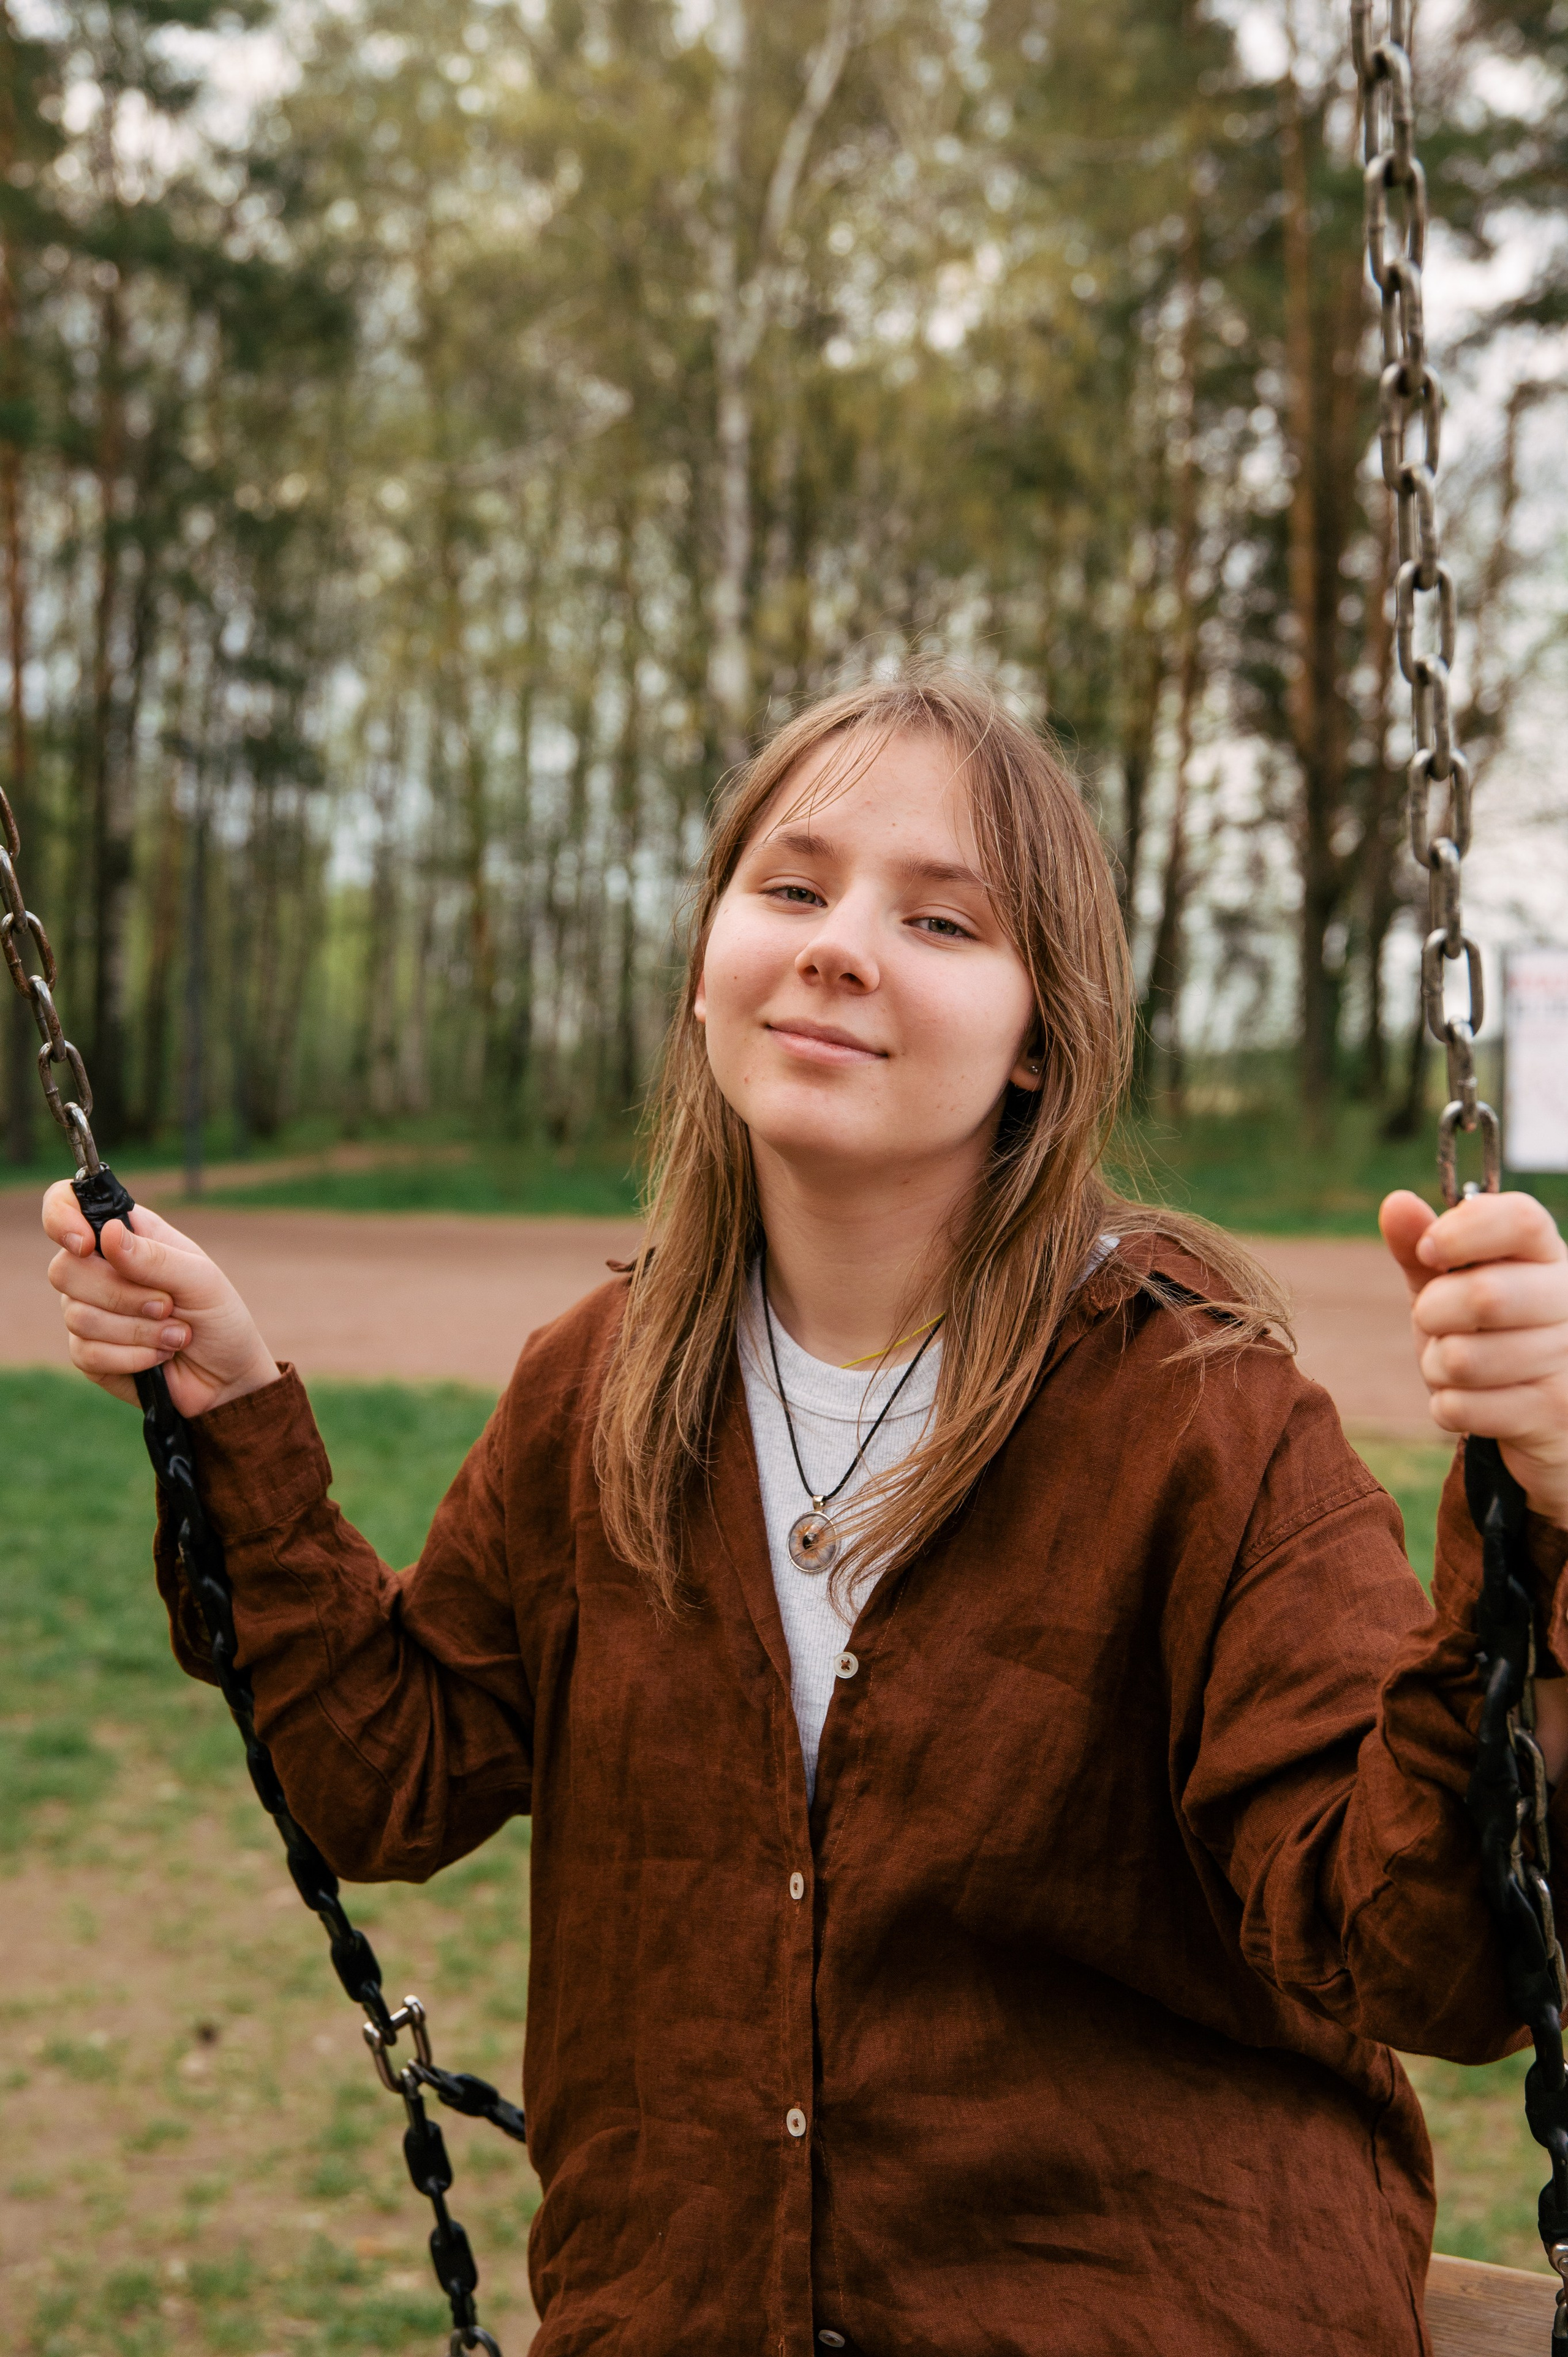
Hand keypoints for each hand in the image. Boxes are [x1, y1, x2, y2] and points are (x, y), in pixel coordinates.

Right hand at [42, 1180, 279, 1416]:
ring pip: (77, 1315)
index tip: (86, 1244)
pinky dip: (133, 1356)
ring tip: (177, 1335)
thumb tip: (109, 1233)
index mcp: (126, 1236)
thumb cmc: (218, 1317)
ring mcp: (88, 1312)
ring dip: (139, 1330)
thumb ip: (155, 1257)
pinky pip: (87, 1352)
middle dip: (122, 1294)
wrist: (227, 1377)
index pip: (66, 1205)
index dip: (61, 1217)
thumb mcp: (201, 1279)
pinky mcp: (88, 1354)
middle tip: (168, 1305)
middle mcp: (99, 1270)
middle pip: (64, 1269)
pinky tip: (160, 1355)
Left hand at [1381, 1188, 1567, 1526]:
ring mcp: (1567, 1359)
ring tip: (1453, 1365)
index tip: (1429, 1251)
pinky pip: (1462, 1407)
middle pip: (1485, 1295)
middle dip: (1434, 1312)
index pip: (1521, 1220)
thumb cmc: (1487, 1334)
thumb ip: (1422, 1246)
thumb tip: (1397, 1202)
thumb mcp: (1450, 1284)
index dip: (1461, 1232)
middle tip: (1433, 1321)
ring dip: (1436, 1365)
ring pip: (1463, 1359)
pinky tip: (1470, 1400)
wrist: (1540, 1417)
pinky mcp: (1552, 1413)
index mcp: (1547, 1255)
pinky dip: (1447, 1405)